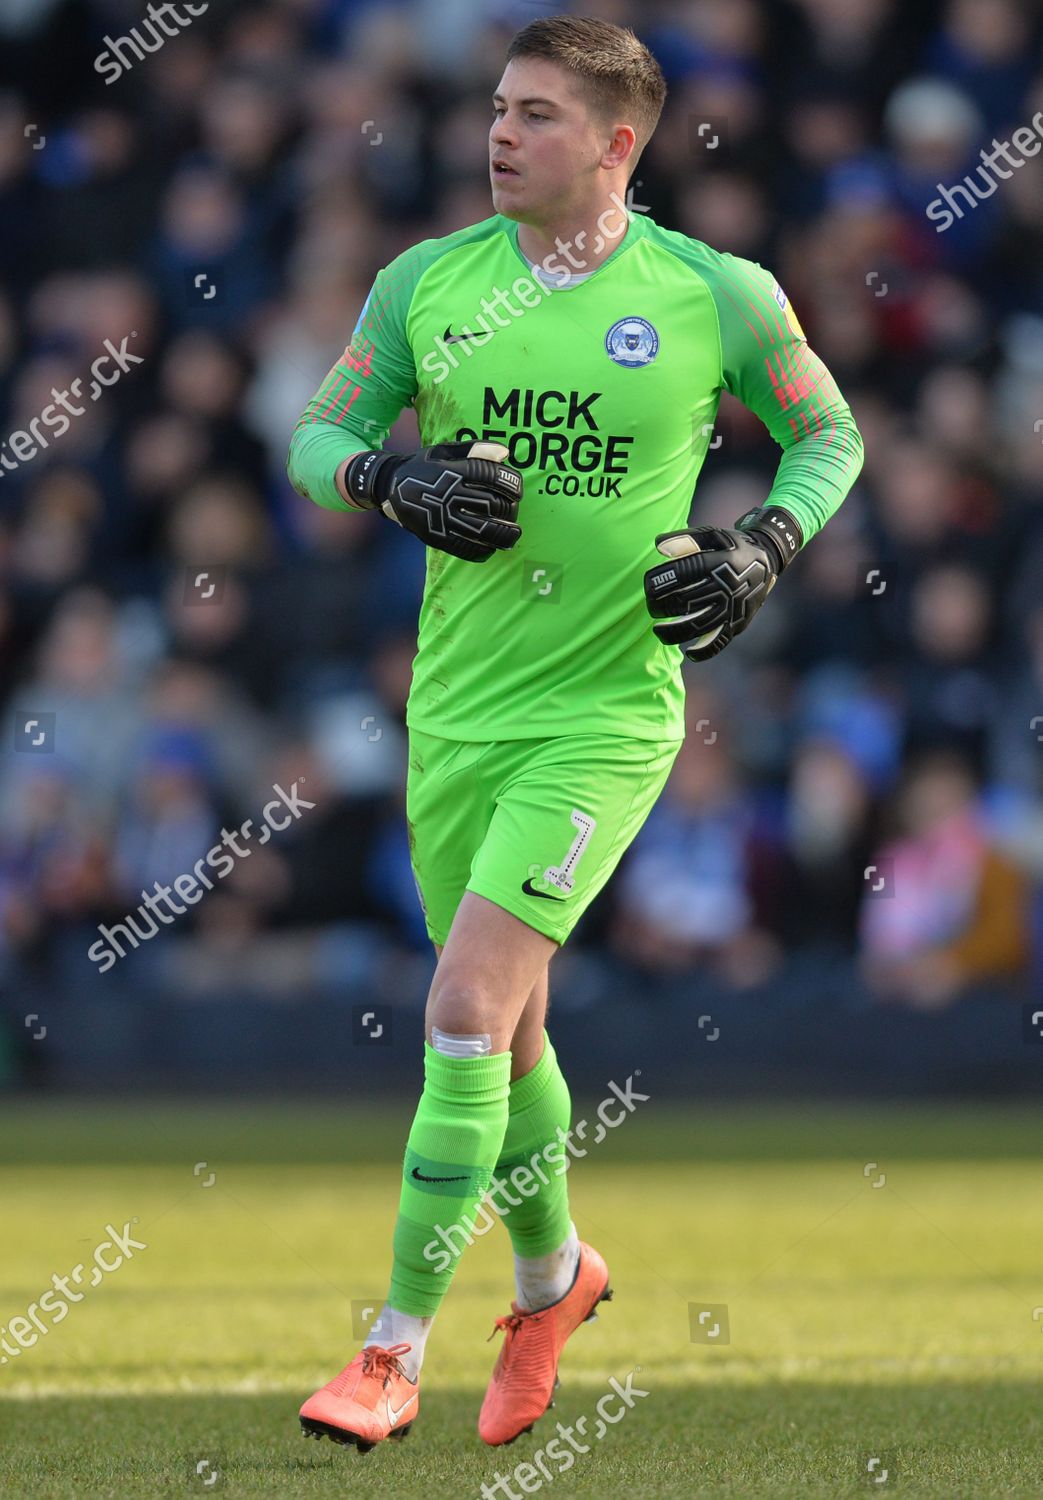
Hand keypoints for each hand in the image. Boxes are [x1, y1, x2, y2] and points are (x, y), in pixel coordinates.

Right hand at [344, 441, 521, 561]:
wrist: (390, 488)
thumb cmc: (423, 467)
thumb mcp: (444, 451)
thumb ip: (475, 450)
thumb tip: (505, 454)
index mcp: (454, 471)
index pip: (494, 477)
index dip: (512, 484)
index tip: (516, 490)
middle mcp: (450, 495)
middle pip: (494, 505)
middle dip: (510, 509)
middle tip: (513, 510)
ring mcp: (444, 519)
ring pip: (485, 531)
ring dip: (505, 534)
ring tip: (513, 534)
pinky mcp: (438, 537)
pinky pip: (467, 548)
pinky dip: (485, 550)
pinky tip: (492, 547)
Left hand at [643, 506, 801, 661]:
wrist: (768, 560)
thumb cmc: (733, 546)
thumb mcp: (714, 535)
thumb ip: (685, 539)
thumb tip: (659, 548)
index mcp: (716, 563)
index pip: (681, 574)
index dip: (659, 581)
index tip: (647, 586)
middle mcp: (724, 588)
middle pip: (684, 601)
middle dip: (660, 606)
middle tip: (651, 606)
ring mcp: (731, 608)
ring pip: (697, 626)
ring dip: (673, 631)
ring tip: (657, 630)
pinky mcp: (738, 623)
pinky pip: (721, 642)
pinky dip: (704, 651)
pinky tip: (689, 652)